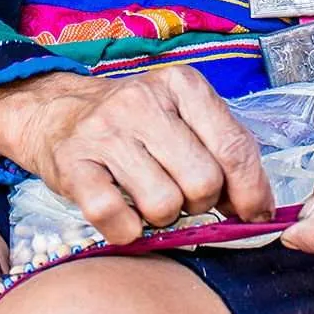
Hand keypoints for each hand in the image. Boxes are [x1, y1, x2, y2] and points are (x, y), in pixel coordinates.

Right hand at [0, 68, 274, 244]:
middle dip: (200, 203)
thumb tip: (257, 204)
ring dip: (162, 216)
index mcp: (181, 84)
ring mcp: (105, 131)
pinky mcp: (74, 164)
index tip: (251, 210)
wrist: (57, 111)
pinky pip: (117, 219)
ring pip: (164, 205)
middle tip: (182, 193)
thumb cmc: (135, 122)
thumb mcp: (184, 115)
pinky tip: (123, 212)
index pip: (234, 147)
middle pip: (203, 182)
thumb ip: (225, 148)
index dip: (250, 191)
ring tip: (148, 196)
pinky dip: (127, 230)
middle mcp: (142, 100)